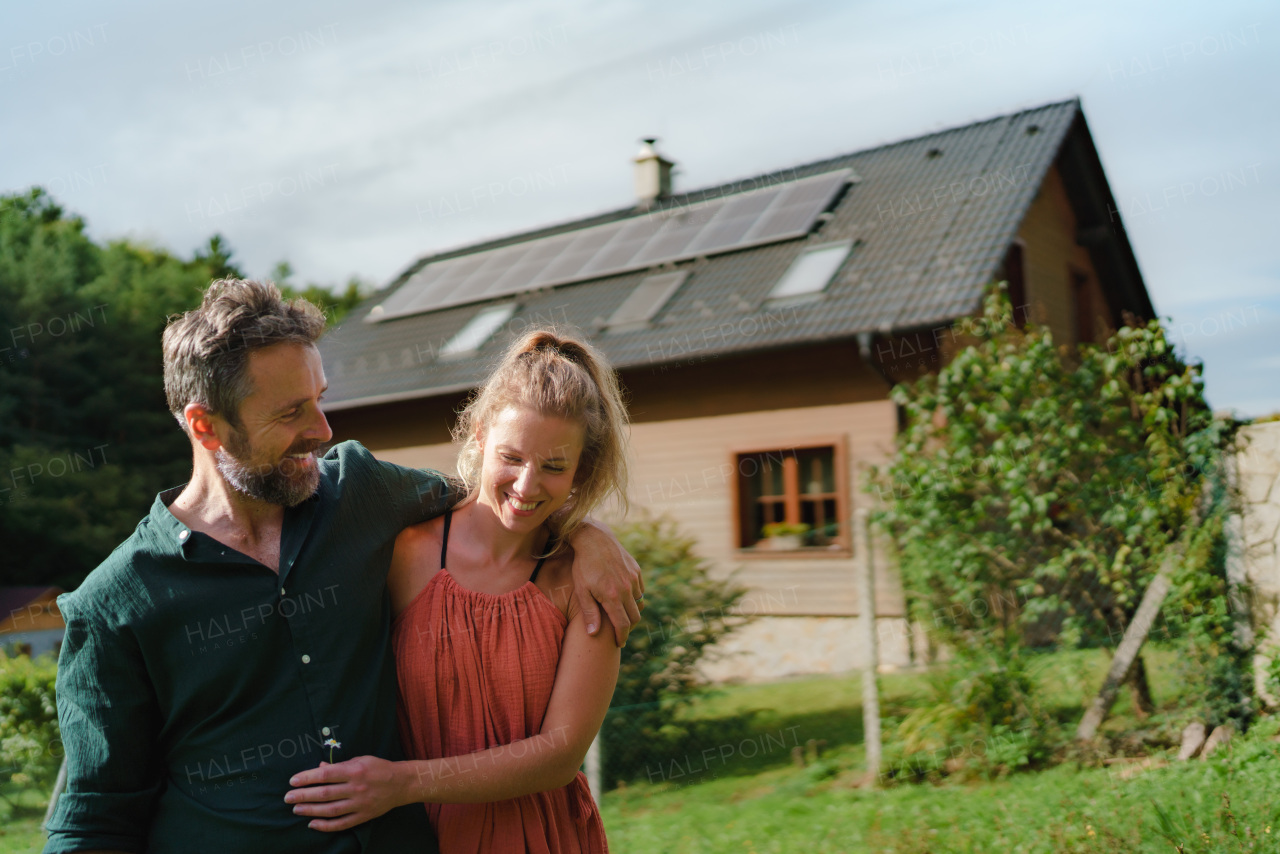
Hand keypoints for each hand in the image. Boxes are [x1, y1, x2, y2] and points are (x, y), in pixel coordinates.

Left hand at [285, 756, 405, 831]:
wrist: (401, 784)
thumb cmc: (378, 768)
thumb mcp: (360, 760)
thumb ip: (339, 766)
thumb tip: (318, 769)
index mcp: (354, 771)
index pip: (326, 775)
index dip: (307, 778)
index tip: (293, 781)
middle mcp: (356, 788)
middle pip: (324, 793)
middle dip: (303, 795)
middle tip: (288, 797)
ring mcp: (360, 803)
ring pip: (330, 810)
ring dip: (311, 810)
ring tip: (296, 809)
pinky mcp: (363, 816)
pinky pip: (341, 823)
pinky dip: (326, 825)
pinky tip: (312, 824)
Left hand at [568, 518, 643, 645]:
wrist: (593, 539)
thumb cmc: (583, 566)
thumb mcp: (582, 590)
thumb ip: (589, 613)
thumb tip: (593, 634)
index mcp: (612, 596)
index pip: (623, 624)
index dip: (622, 637)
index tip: (619, 643)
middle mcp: (626, 588)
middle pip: (635, 616)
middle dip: (629, 627)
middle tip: (620, 632)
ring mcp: (633, 578)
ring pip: (639, 603)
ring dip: (632, 611)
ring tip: (621, 614)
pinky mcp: (636, 570)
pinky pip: (640, 589)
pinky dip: (634, 597)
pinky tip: (624, 597)